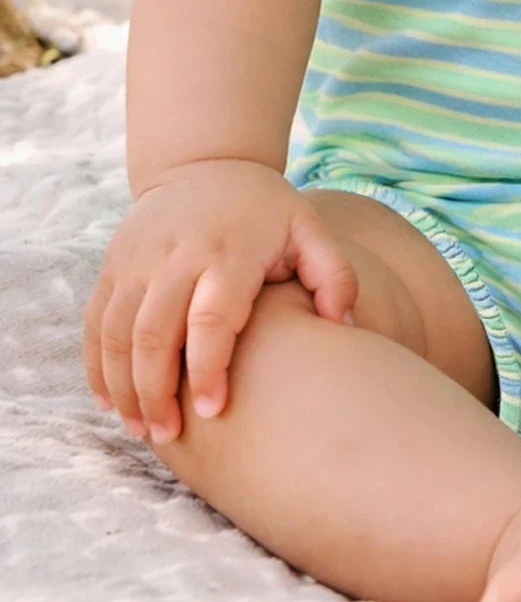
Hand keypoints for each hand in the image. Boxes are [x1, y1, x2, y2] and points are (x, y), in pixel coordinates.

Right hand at [82, 160, 358, 444]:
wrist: (205, 164)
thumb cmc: (266, 211)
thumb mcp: (309, 229)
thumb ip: (334, 274)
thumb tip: (344, 326)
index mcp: (226, 251)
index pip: (210, 318)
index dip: (208, 368)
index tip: (213, 411)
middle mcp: (173, 256)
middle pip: (152, 334)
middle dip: (156, 392)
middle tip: (171, 436)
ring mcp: (136, 261)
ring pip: (115, 334)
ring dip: (124, 387)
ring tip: (143, 430)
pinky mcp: (112, 267)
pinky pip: (95, 322)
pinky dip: (97, 366)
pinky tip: (112, 402)